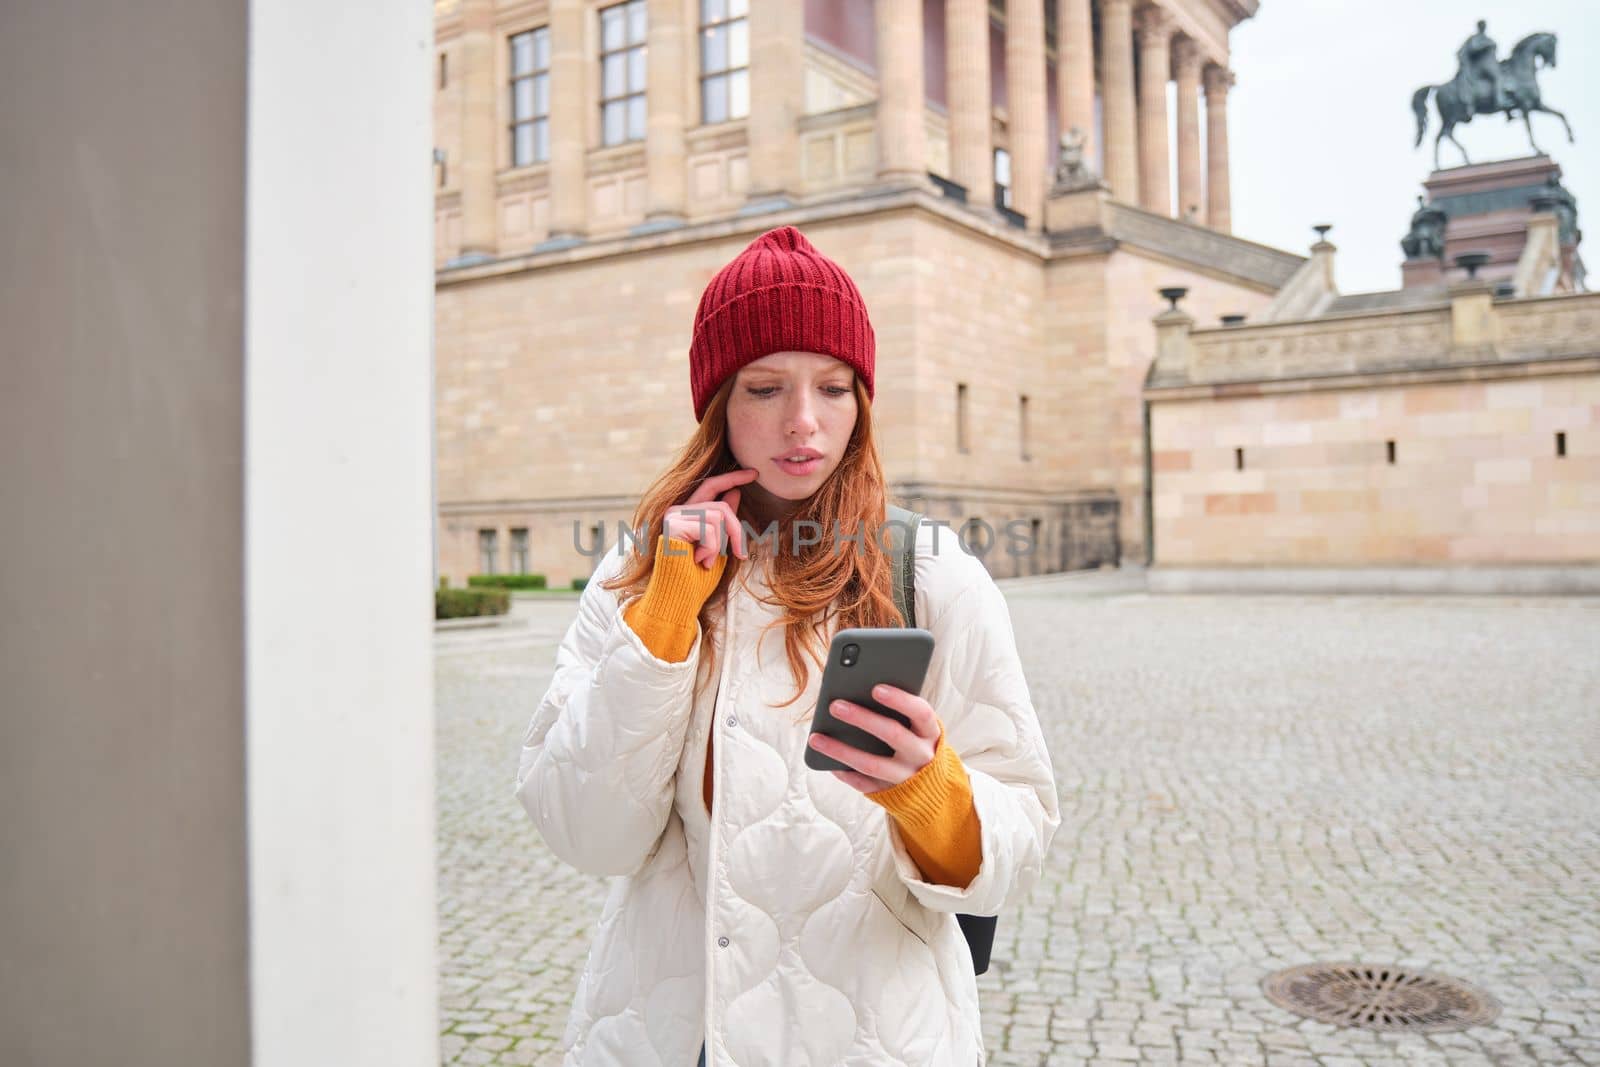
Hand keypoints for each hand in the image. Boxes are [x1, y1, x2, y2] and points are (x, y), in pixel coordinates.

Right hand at [664, 468, 758, 567]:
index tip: (753, 473)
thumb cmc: (695, 577)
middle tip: (741, 554)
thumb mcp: (717, 546)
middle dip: (737, 530)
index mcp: (689, 514)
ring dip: (720, 545)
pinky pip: (709, 529)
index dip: (733, 478)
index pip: (712, 486)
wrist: (676, 596)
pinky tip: (698, 560)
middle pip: (721, 507)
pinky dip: (710, 548)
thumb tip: (735, 492)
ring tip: (705, 561)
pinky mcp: (673, 524)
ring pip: (717, 517)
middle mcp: (678, 510)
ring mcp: (674, 515)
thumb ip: (723, 522)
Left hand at [808, 683, 940, 793]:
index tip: (876, 688)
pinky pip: (865, 785)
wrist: (933, 786)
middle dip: (862, 719)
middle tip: (835, 706)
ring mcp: (907, 777)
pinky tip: (828, 764)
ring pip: (872, 764)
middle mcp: (922, 755)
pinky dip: (846, 774)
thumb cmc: (915, 740)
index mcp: (930, 732)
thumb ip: (898, 710)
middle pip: (893, 735)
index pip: (921, 712)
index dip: (900, 700)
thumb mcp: (916, 726)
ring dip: (841, 750)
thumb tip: (857, 688)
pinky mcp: (892, 793)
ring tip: (816, 738)